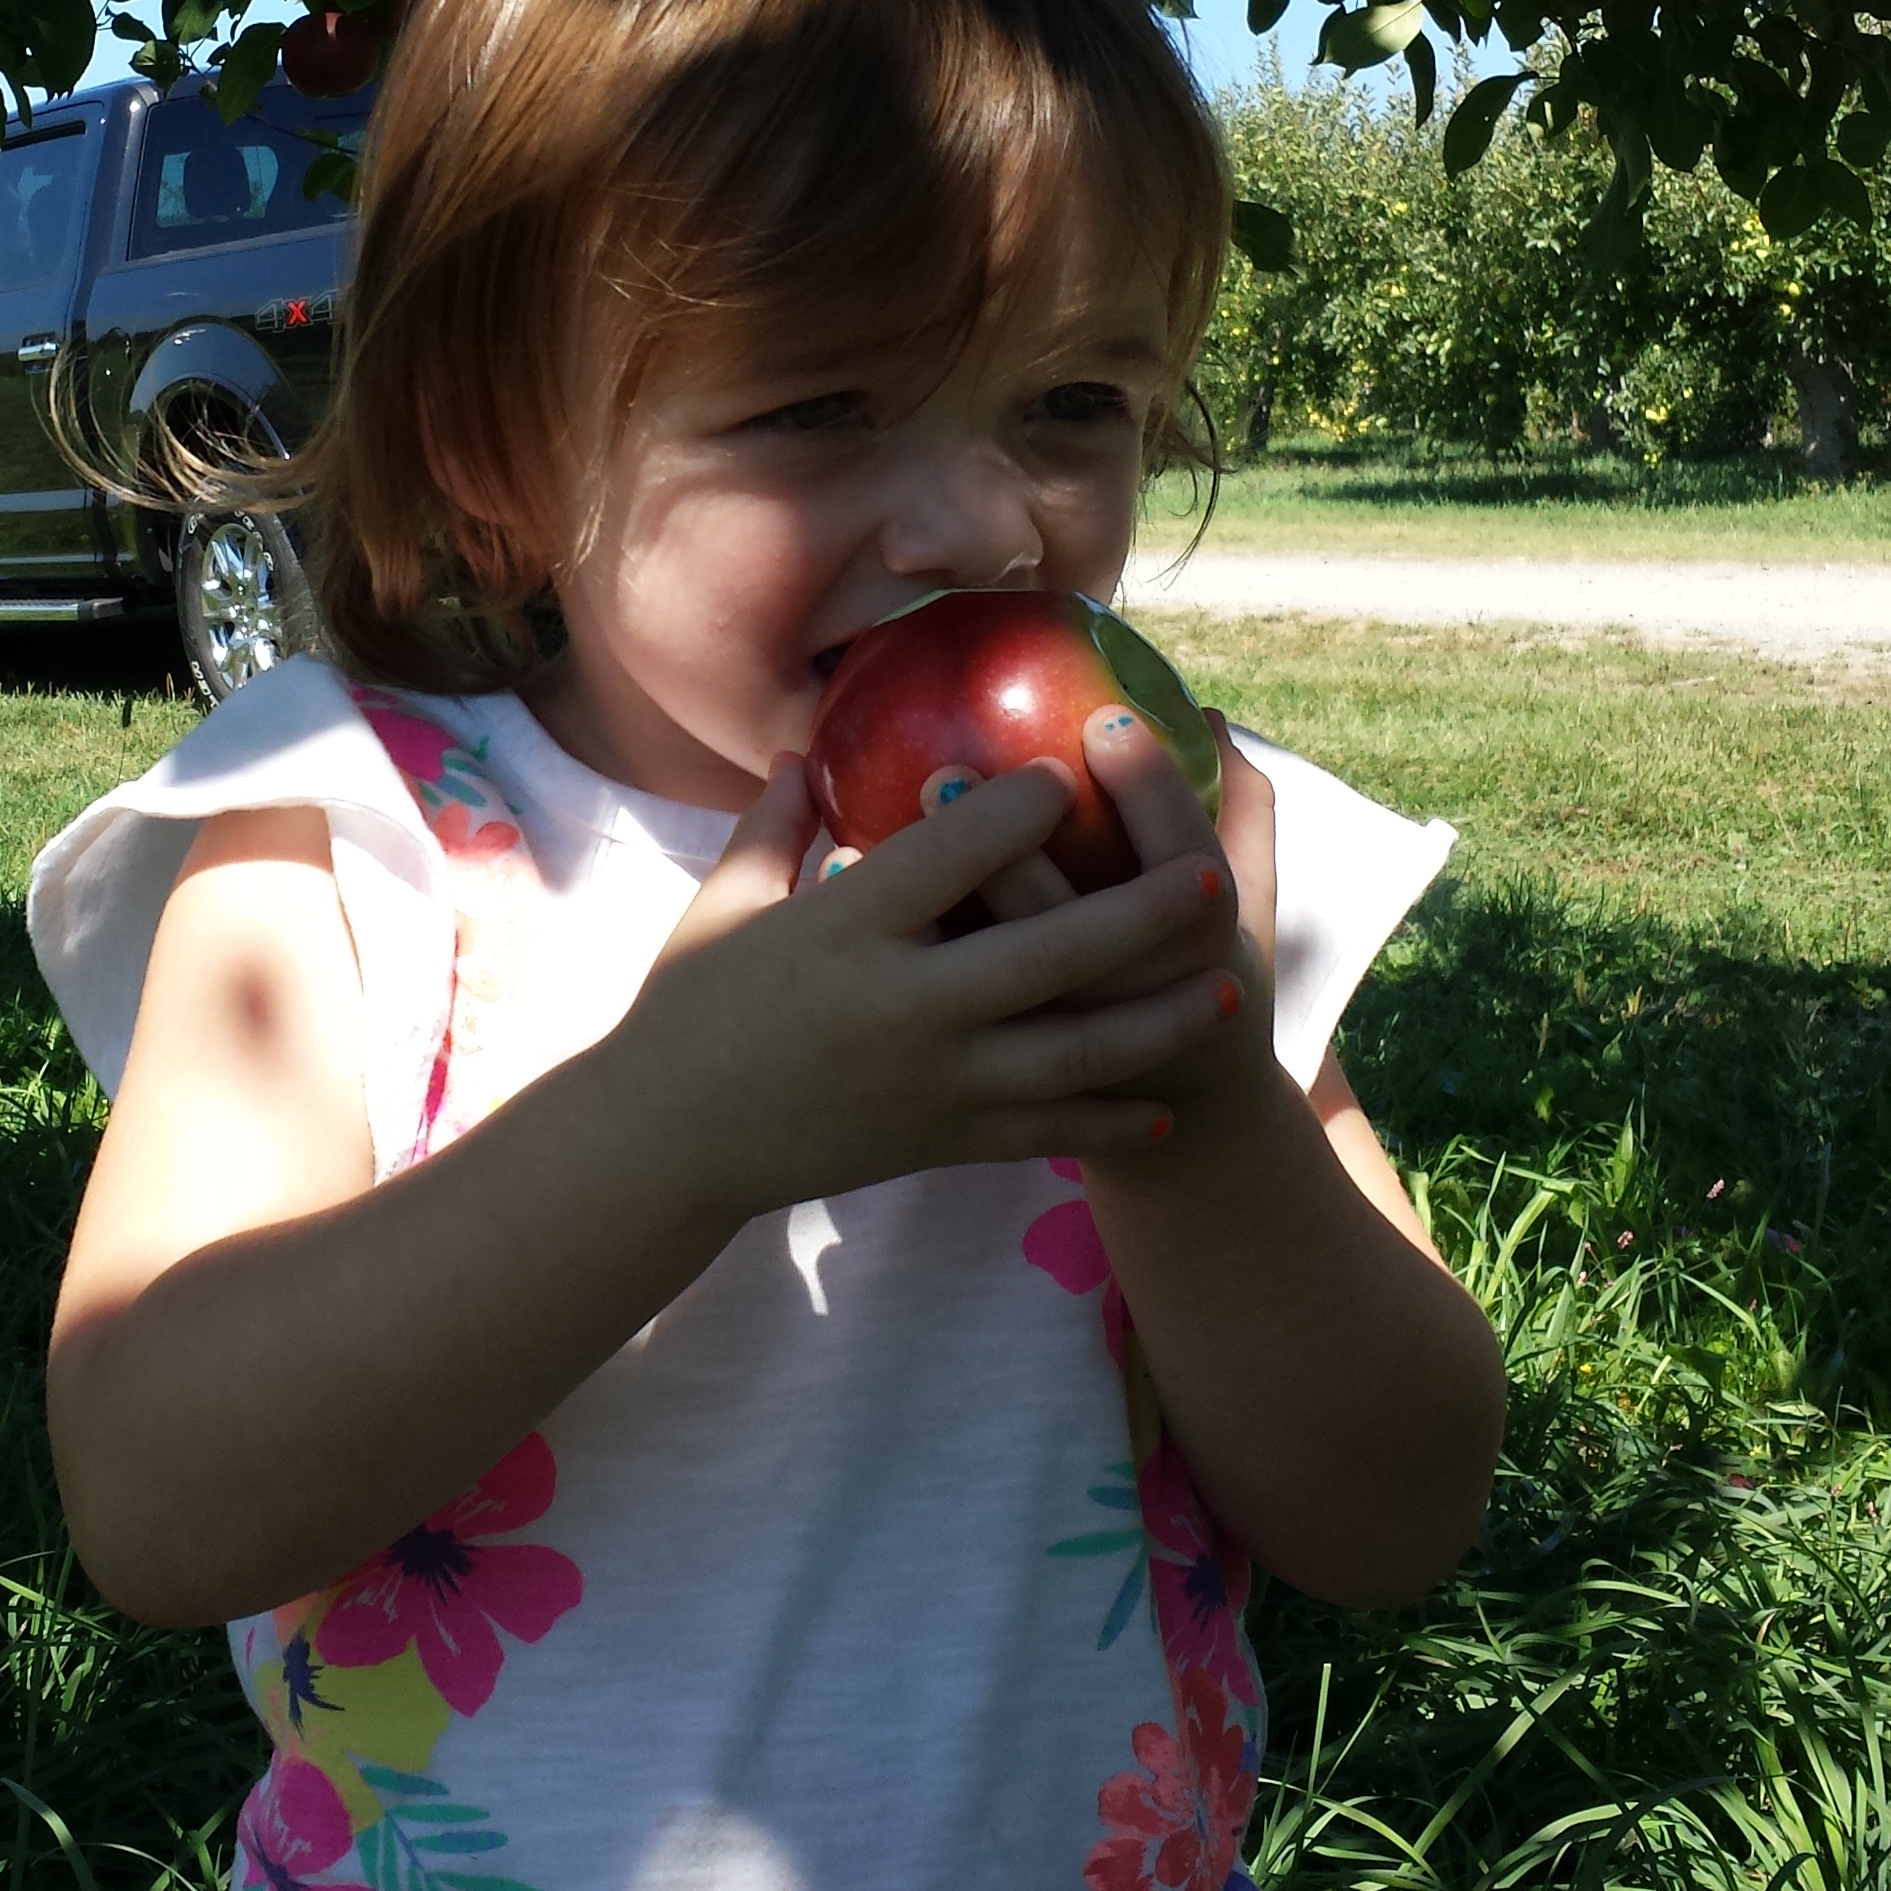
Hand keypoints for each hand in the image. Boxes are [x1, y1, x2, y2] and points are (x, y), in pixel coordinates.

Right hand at [601, 751, 1247, 1232]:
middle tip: (1207, 877)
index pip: (951, 854)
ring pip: (1071, 1053)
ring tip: (1226, 991)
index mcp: (844, 929)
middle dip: (1138, 915)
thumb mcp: (723, 906)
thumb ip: (777, 826)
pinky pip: (1044, 1133)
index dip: (1021, 809)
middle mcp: (901, 1004)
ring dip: (1156, 1022)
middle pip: (1046, 953)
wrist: (664, 1143)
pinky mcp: (938, 1141)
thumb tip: (806, 747)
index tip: (1072, 772)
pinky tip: (1165, 1109)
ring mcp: (929, 1081)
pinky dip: (1109, 1123)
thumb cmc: (687, 1010)